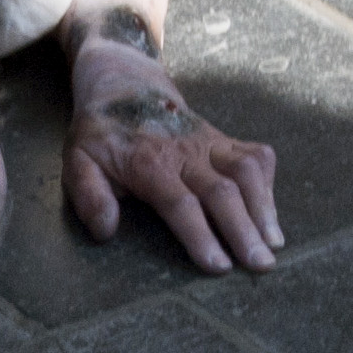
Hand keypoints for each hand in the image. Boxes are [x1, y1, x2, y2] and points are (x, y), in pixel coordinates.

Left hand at [63, 37, 281, 271]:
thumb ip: (89, 195)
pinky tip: (270, 212)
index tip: (218, 266)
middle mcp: (185, 152)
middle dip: (244, 231)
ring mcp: (209, 143)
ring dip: (264, 208)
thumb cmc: (102, 133)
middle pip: (221, 192)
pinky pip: (256, 155)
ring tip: (274, 244)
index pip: (180, 202)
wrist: (126, 86)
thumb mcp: (78, 160)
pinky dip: (268, 182)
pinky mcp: (225, 139)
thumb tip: (106, 231)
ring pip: (246, 171)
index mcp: (148, 163)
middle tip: (261, 265)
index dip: (200, 235)